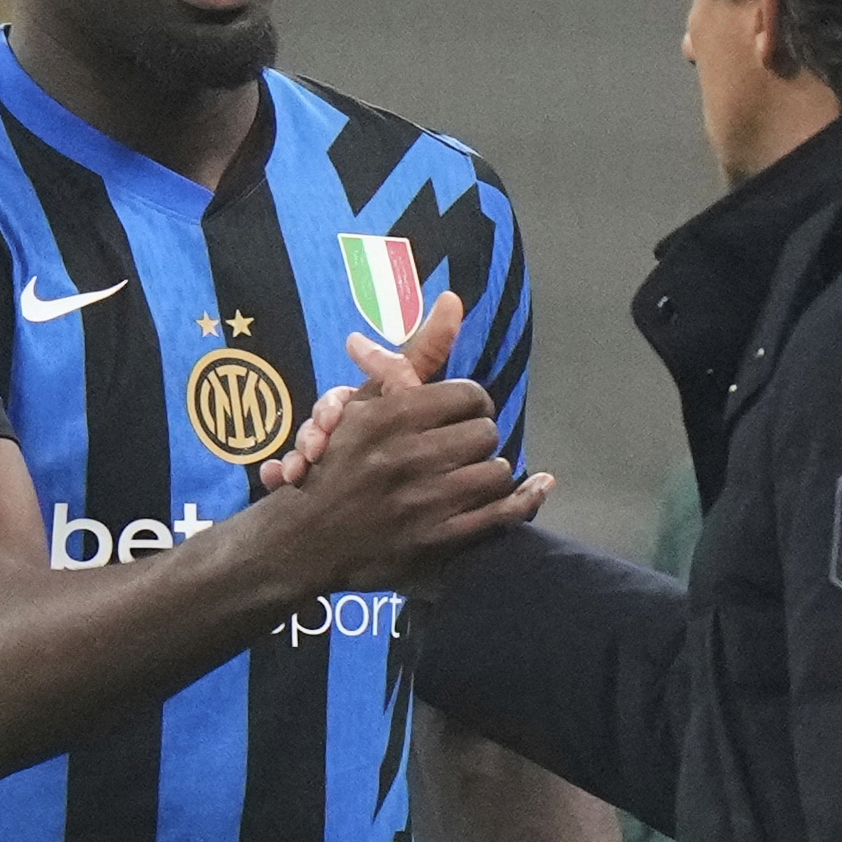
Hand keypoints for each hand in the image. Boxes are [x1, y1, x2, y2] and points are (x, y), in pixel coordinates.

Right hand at [263, 293, 552, 592]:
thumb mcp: (365, 401)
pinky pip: (500, 514)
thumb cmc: (336, 462)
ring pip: (496, 471)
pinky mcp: (435, 540)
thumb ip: (415, 354)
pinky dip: (525, 498)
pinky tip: (538, 485)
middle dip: (476, 436)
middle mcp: (407, 456)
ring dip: (488, 469)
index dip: (469, 403)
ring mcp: (423, 502)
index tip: (460, 413)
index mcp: (390, 416)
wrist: (303, 538)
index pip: (467, 395)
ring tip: (471, 471)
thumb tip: (454, 300)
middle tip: (463, 445)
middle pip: (484, 432)